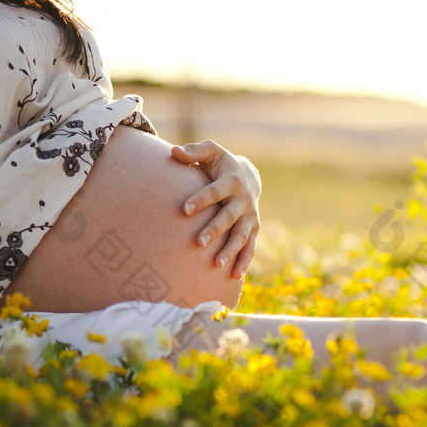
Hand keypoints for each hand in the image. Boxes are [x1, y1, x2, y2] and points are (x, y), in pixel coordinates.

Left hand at [171, 140, 260, 280]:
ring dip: (230, 250)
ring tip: (216, 264)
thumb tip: (173, 151)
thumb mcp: (211, 152)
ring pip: (241, 235)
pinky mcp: (253, 229)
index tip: (184, 210)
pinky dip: (244, 261)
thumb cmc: (221, 164)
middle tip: (199, 243)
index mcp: (233, 180)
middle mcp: (245, 200)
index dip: (201, 200)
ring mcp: (251, 216)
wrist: (248, 176)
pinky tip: (235, 276)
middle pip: (229, 217)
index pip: (215, 191)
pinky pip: (250, 247)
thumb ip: (193, 152)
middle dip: (215, 230)